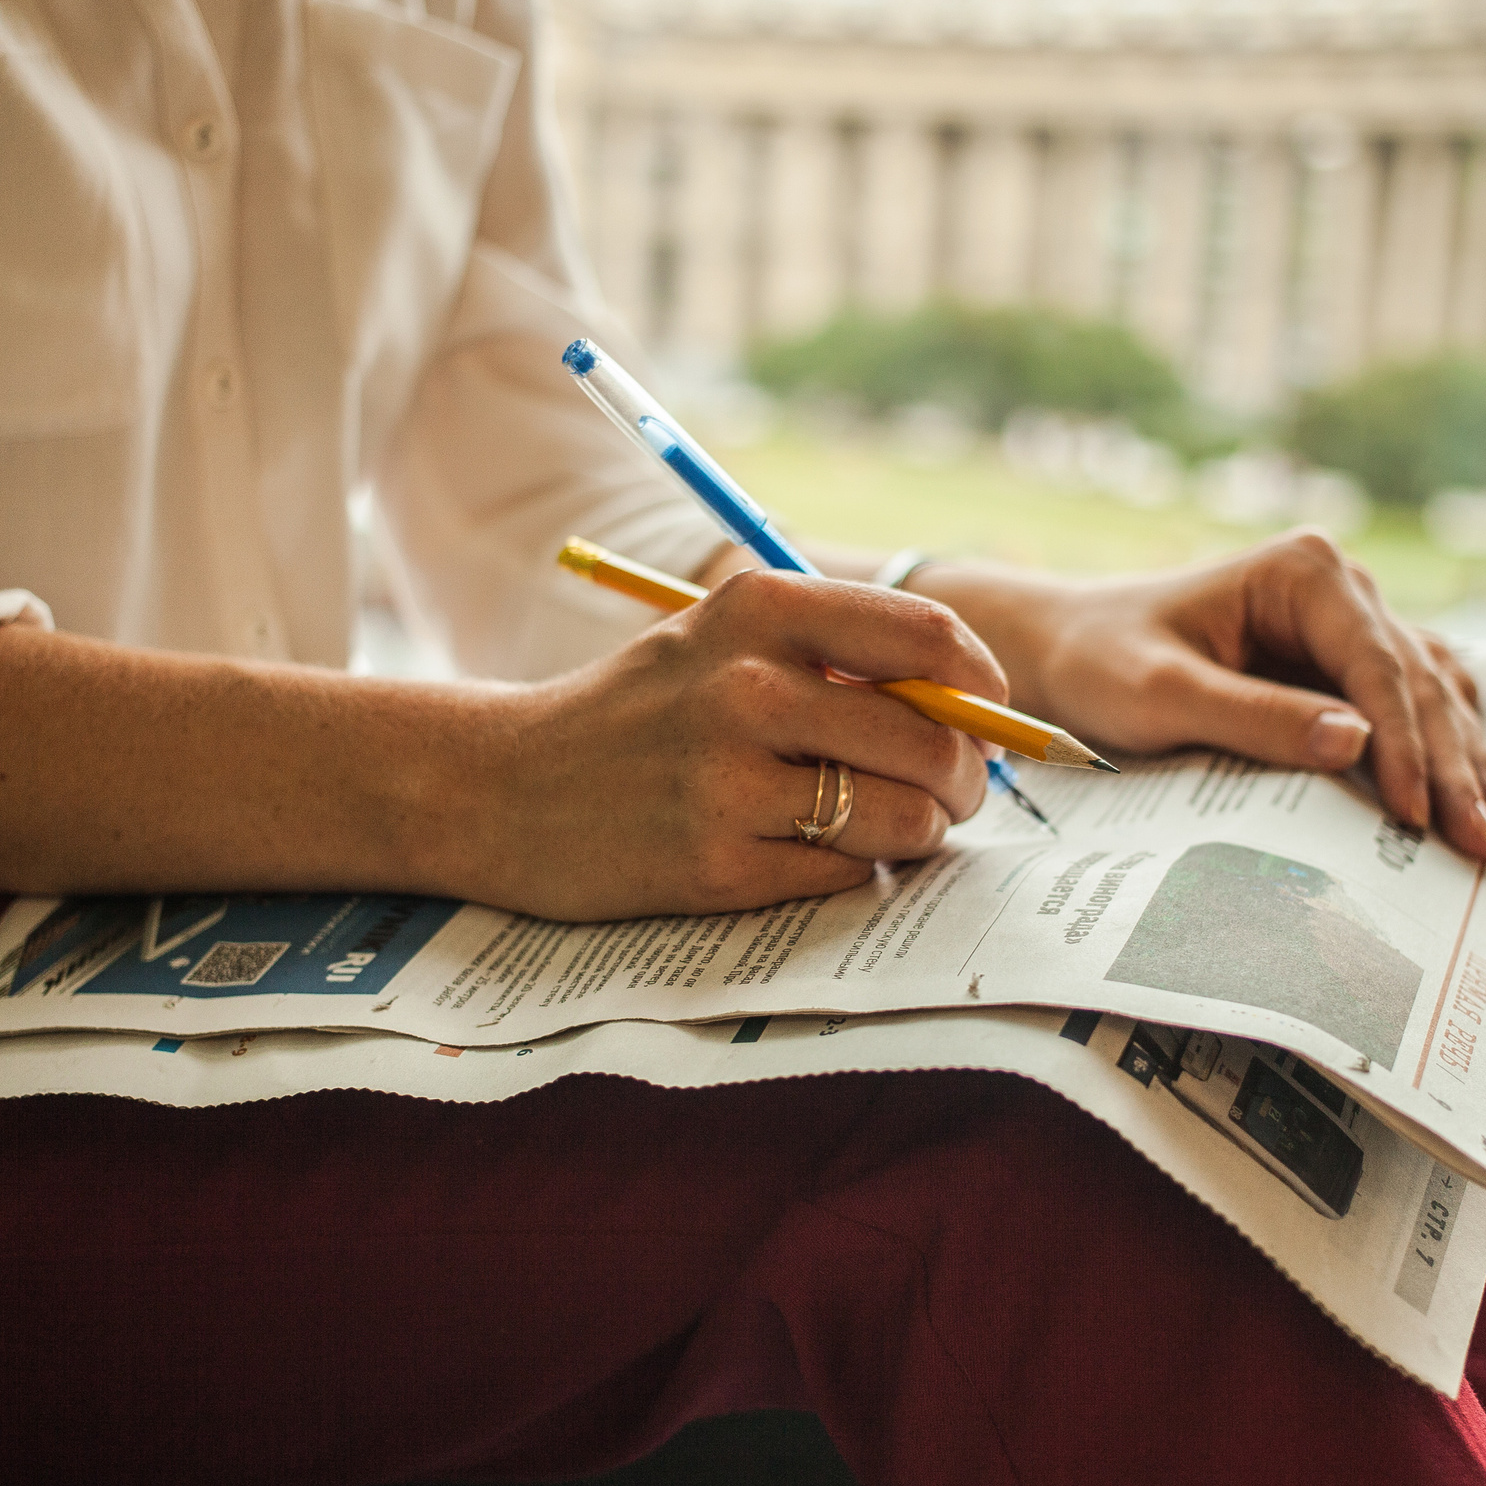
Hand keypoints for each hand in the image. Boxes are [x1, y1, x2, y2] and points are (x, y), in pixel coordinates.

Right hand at [460, 570, 1000, 918]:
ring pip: (905, 818)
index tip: (986, 711)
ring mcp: (730, 782)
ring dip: (916, 833)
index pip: (929, 636)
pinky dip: (848, 871)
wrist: (499, 786)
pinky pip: (846, 875)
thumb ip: (838, 656)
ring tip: (882, 824)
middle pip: (934, 741)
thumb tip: (977, 704)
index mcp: (758, 611)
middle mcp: (746, 688)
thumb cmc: (639, 714)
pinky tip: (806, 851)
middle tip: (949, 793)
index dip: (982, 685)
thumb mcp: (721, 642)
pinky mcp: (718, 867)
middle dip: (964, 778)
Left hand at [915, 530, 1485, 861]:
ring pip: (1430, 696)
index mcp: (1305, 571)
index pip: (1377, 667)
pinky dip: (1447, 750)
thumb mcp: (1165, 695)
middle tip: (1483, 846)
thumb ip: (1256, 717)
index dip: (1408, 745)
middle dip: (1453, 768)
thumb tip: (1358, 743)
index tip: (1420, 816)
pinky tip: (1482, 793)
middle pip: (1417, 685)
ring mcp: (1351, 623)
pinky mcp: (1344, 663)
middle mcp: (1343, 586)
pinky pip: (1415, 705)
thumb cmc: (1104, 664)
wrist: (1069, 650)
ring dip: (1467, 762)